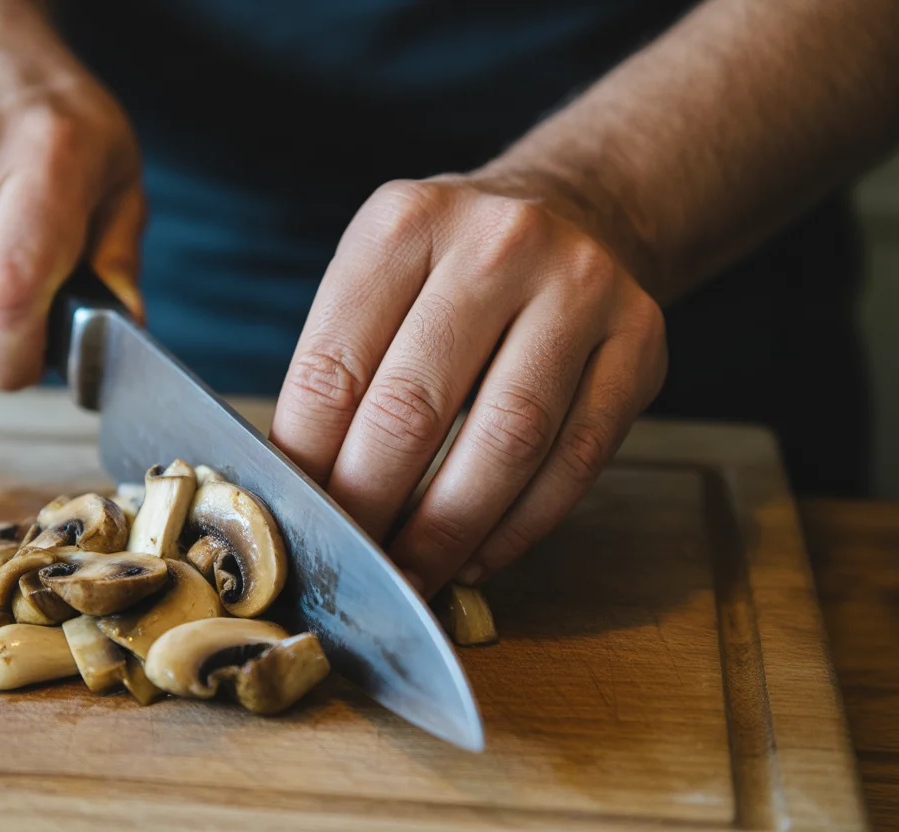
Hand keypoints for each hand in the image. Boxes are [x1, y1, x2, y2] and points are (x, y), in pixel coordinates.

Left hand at [270, 175, 666, 595]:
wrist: (578, 209)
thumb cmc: (453, 264)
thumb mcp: (380, 272)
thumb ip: (340, 363)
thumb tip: (301, 487)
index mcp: (406, 224)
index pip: (333, 368)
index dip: (308, 462)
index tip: (298, 519)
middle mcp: (498, 245)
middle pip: (413, 410)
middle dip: (372, 506)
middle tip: (352, 562)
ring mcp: (580, 290)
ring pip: (506, 443)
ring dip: (449, 531)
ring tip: (414, 574)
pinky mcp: (639, 343)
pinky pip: (577, 460)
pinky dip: (522, 525)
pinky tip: (481, 554)